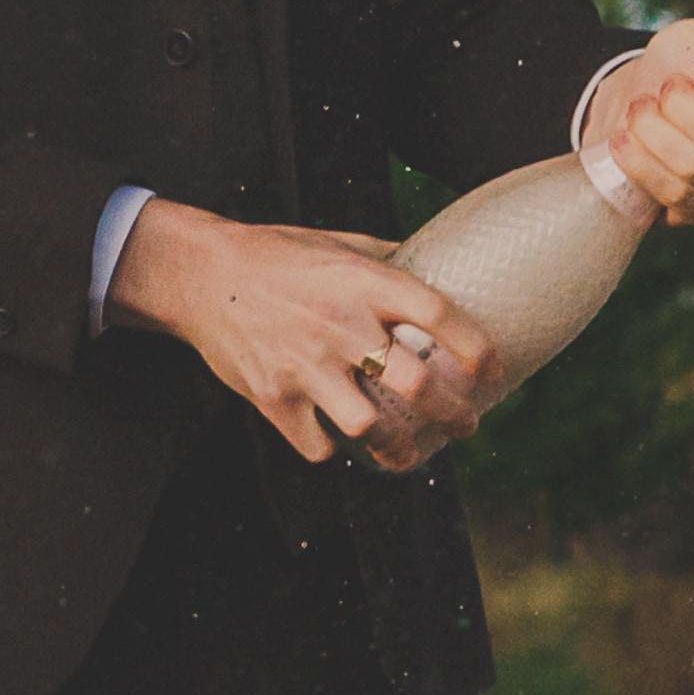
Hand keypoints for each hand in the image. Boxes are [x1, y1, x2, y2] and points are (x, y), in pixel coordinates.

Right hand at [110, 200, 497, 471]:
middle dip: (454, 415)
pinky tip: (340, 440)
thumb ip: (388, 259)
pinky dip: (332, 448)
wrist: (200, 274)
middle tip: (466, 425)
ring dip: (398, 447)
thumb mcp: (338, 242)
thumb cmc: (276, 255)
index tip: (493, 371)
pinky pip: (317, 444)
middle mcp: (341, 324)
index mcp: (365, 282)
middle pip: (418, 385)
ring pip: (372, 425)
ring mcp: (305, 363)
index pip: (441, 317)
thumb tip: (437, 265)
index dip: (477, 349)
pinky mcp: (272, 396)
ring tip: (409, 452)